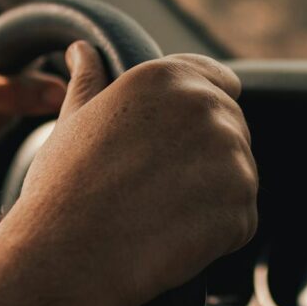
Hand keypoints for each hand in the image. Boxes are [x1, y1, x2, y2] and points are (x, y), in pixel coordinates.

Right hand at [5, 42, 258, 305]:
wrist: (68, 255)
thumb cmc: (64, 188)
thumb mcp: (72, 121)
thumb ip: (89, 81)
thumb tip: (83, 50)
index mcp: (168, 77)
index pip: (220, 82)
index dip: (198, 115)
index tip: (173, 143)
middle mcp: (208, 108)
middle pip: (232, 129)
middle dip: (204, 157)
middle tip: (155, 188)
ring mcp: (232, 159)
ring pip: (237, 176)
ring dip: (210, 196)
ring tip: (159, 214)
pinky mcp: (242, 208)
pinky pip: (239, 219)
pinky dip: (216, 234)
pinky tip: (172, 238)